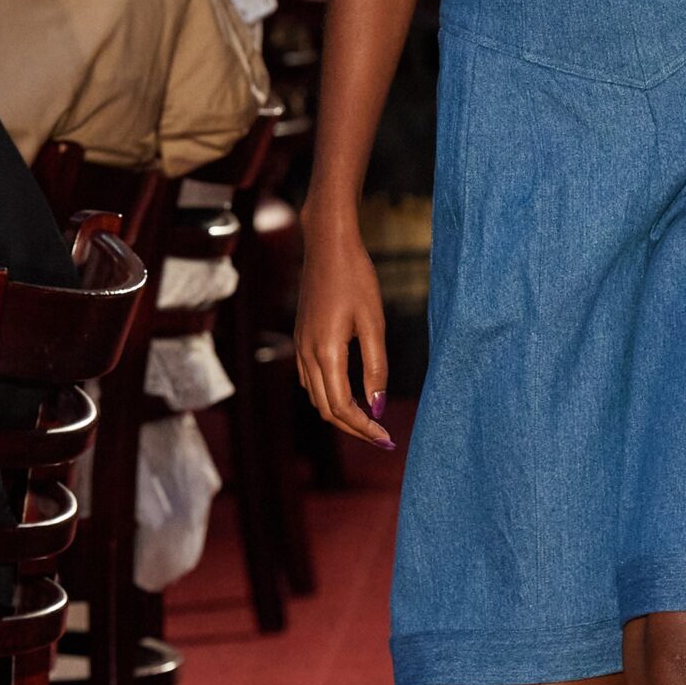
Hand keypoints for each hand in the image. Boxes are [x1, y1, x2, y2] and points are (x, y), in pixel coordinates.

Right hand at [294, 214, 394, 448]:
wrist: (327, 246)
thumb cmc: (356, 279)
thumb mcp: (374, 324)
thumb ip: (376, 367)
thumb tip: (377, 405)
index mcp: (326, 353)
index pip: (341, 407)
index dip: (364, 428)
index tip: (386, 438)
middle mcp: (307, 355)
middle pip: (326, 409)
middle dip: (354, 428)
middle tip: (382, 438)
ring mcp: (300, 347)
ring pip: (316, 397)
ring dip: (341, 414)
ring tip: (369, 421)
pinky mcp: (301, 339)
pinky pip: (310, 380)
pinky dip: (329, 395)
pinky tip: (349, 394)